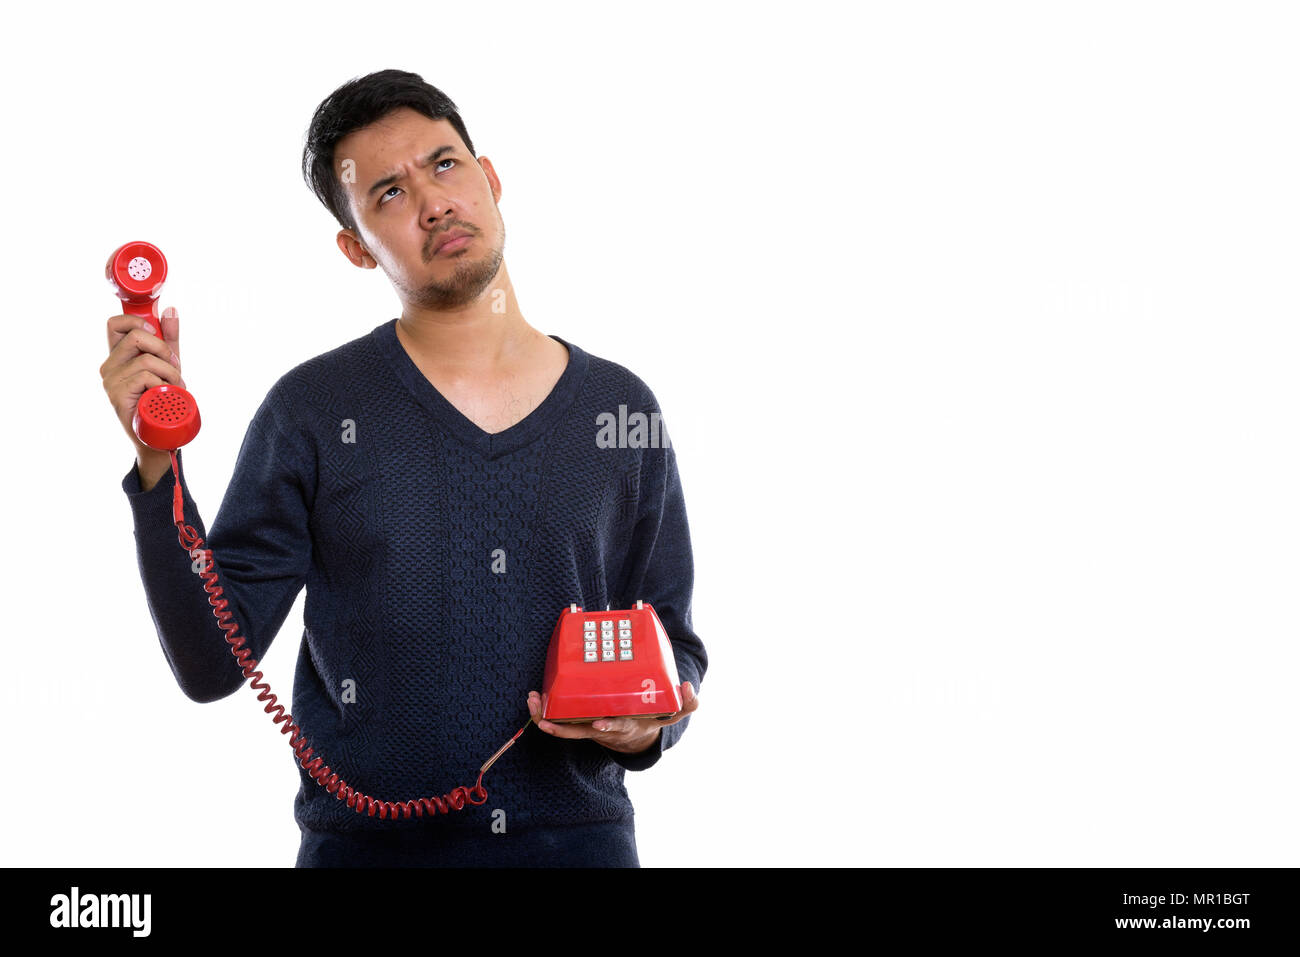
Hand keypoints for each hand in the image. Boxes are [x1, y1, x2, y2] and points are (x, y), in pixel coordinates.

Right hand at [101, 306, 184, 488]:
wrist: (159, 437)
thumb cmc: (161, 400)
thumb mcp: (168, 364)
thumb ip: (169, 339)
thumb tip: (171, 311)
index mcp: (118, 356)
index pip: (115, 323)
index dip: (136, 320)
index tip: (155, 332)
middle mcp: (109, 366)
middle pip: (136, 335)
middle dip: (165, 349)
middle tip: (175, 367)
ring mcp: (111, 381)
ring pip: (147, 359)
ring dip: (171, 372)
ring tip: (174, 387)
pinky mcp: (117, 395)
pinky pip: (146, 377)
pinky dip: (164, 384)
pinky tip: (165, 395)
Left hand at [526, 681, 698, 754]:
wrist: (636, 737)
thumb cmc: (649, 718)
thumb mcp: (671, 714)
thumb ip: (687, 703)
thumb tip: (690, 687)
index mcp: (625, 725)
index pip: (617, 728)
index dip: (609, 727)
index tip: (601, 724)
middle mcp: (603, 729)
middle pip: (579, 733)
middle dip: (562, 729)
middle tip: (547, 723)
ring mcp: (588, 728)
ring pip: (563, 729)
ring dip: (545, 719)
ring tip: (532, 704)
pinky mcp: (579, 722)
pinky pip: (557, 722)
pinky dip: (543, 713)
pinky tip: (533, 700)